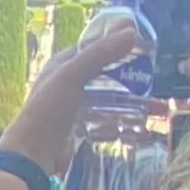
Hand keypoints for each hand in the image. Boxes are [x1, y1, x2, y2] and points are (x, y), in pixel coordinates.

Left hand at [0, 19, 147, 178]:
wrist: (32, 156)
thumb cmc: (48, 111)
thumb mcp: (72, 75)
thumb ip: (100, 54)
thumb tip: (131, 33)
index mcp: (62, 66)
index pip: (94, 48)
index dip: (116, 45)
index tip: (145, 47)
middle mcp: (67, 85)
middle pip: (105, 77)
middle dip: (131, 79)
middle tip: (155, 81)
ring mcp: (73, 109)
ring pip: (109, 102)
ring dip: (133, 104)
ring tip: (157, 109)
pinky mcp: (79, 131)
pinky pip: (106, 124)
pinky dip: (124, 125)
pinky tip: (142, 129)